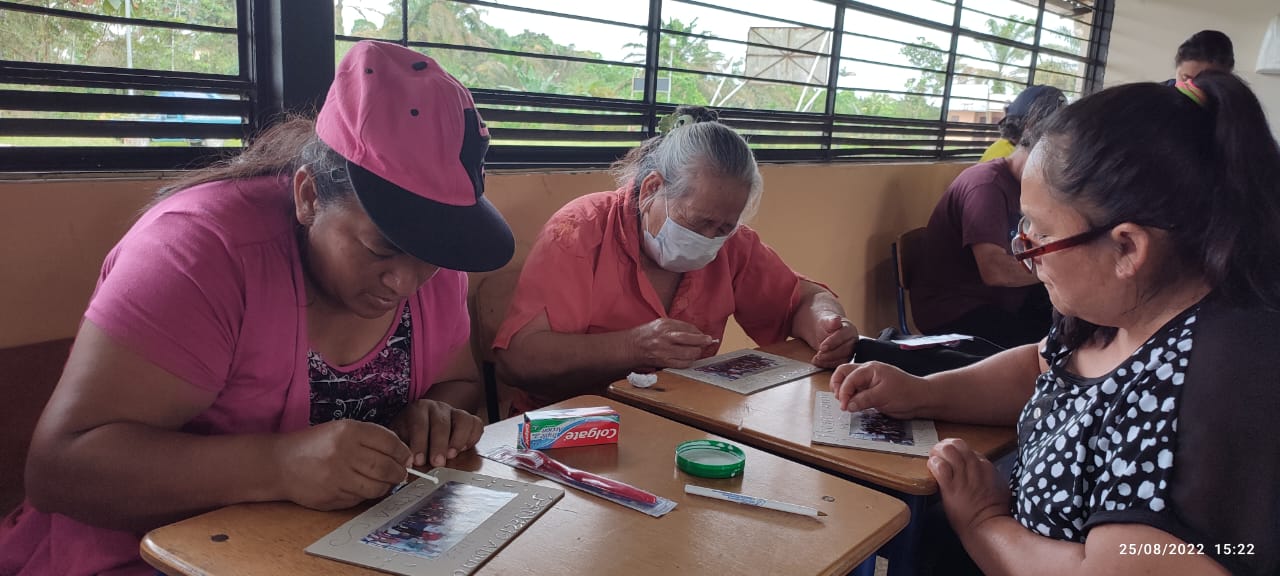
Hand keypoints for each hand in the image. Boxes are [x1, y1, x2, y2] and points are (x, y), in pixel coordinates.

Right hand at [274, 419, 411, 510]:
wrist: (280, 463)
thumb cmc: (315, 445)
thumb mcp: (341, 430)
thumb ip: (370, 439)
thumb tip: (402, 455)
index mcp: (348, 431)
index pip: (390, 442)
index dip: (403, 452)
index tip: (407, 458)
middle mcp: (344, 452)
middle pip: (386, 467)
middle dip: (399, 473)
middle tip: (401, 474)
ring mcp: (338, 476)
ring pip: (377, 487)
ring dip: (387, 486)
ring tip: (386, 482)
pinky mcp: (332, 495)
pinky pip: (361, 498)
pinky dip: (368, 495)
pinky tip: (365, 488)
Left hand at [391, 399, 484, 468]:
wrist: (425, 421)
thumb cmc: (411, 433)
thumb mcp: (400, 437)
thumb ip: (400, 447)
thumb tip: (401, 462)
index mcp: (418, 410)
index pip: (419, 424)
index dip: (419, 443)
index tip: (417, 461)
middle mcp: (438, 407)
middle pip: (441, 423)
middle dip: (439, 445)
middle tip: (437, 463)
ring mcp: (455, 411)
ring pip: (462, 420)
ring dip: (458, 440)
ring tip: (452, 455)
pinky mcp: (468, 419)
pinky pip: (476, 424)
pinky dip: (472, 437)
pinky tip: (463, 449)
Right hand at [628, 318, 715, 370]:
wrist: (629, 347)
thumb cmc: (645, 335)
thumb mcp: (659, 324)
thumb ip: (676, 327)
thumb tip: (695, 333)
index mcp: (664, 325)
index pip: (688, 327)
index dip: (699, 332)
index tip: (705, 335)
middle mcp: (665, 337)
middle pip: (691, 339)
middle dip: (703, 342)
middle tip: (708, 342)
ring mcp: (664, 350)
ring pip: (689, 353)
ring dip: (697, 353)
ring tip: (697, 351)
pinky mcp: (663, 362)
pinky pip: (682, 364)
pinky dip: (689, 362)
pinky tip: (689, 359)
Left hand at [811, 314, 857, 367]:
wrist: (824, 331)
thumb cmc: (826, 325)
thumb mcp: (826, 321)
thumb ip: (832, 321)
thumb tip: (837, 319)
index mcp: (850, 329)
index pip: (844, 336)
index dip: (833, 342)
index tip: (822, 347)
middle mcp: (852, 341)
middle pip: (845, 350)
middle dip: (831, 354)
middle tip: (818, 355)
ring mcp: (850, 351)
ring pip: (843, 359)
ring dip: (828, 361)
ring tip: (816, 359)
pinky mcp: (845, 359)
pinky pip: (838, 364)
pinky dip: (827, 364)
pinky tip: (818, 362)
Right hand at [828, 361, 930, 418]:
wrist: (920, 399)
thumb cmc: (905, 393)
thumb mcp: (883, 396)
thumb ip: (863, 400)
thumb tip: (847, 405)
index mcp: (870, 369)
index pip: (849, 377)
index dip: (843, 392)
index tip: (844, 406)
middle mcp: (867, 372)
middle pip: (843, 373)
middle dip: (838, 386)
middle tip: (840, 401)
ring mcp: (868, 381)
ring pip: (848, 381)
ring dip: (843, 392)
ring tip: (846, 404)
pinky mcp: (870, 390)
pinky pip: (855, 391)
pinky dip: (851, 397)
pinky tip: (852, 406)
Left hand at [928, 438, 1010, 536]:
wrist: (988, 526)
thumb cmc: (994, 512)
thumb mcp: (998, 487)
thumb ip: (989, 477)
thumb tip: (982, 473)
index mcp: (986, 467)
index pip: (968, 450)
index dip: (956, 452)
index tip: (950, 460)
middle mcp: (975, 467)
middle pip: (958, 444)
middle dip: (944, 446)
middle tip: (938, 454)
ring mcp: (963, 476)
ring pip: (948, 450)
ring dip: (937, 453)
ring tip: (933, 459)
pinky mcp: (951, 487)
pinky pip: (940, 467)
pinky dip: (933, 464)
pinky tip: (931, 468)